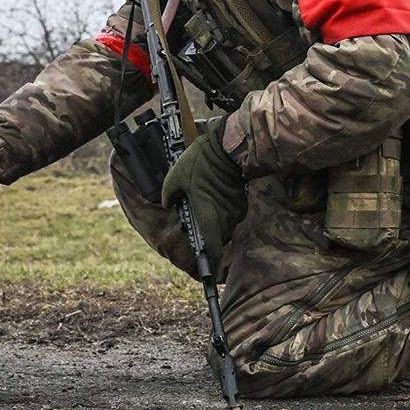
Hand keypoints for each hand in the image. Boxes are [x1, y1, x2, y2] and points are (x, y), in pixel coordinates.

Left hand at [160, 124, 246, 268]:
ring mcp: (234, 208)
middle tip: (197, 225)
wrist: (225, 146)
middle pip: (219, 237)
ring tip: (204, 207)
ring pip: (226, 225)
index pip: (213, 247)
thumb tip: (167, 205)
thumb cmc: (199, 162)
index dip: (210, 259)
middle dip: (209, 236)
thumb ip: (168, 196)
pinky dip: (223, 211)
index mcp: (207, 214)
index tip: (206, 264)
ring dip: (217, 223)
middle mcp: (224, 216)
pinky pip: (232, 213)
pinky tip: (214, 197)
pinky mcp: (241, 199)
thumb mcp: (175, 177)